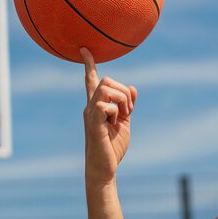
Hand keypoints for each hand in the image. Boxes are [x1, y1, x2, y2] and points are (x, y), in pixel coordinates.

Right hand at [81, 48, 136, 184]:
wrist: (104, 168)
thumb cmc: (112, 147)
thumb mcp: (124, 123)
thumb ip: (128, 106)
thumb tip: (133, 87)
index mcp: (97, 105)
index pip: (91, 81)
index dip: (89, 64)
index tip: (84, 50)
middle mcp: (90, 106)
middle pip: (105, 79)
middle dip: (123, 90)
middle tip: (128, 111)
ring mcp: (90, 113)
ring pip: (106, 88)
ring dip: (122, 99)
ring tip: (123, 116)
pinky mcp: (93, 122)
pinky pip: (105, 105)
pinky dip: (116, 111)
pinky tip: (114, 124)